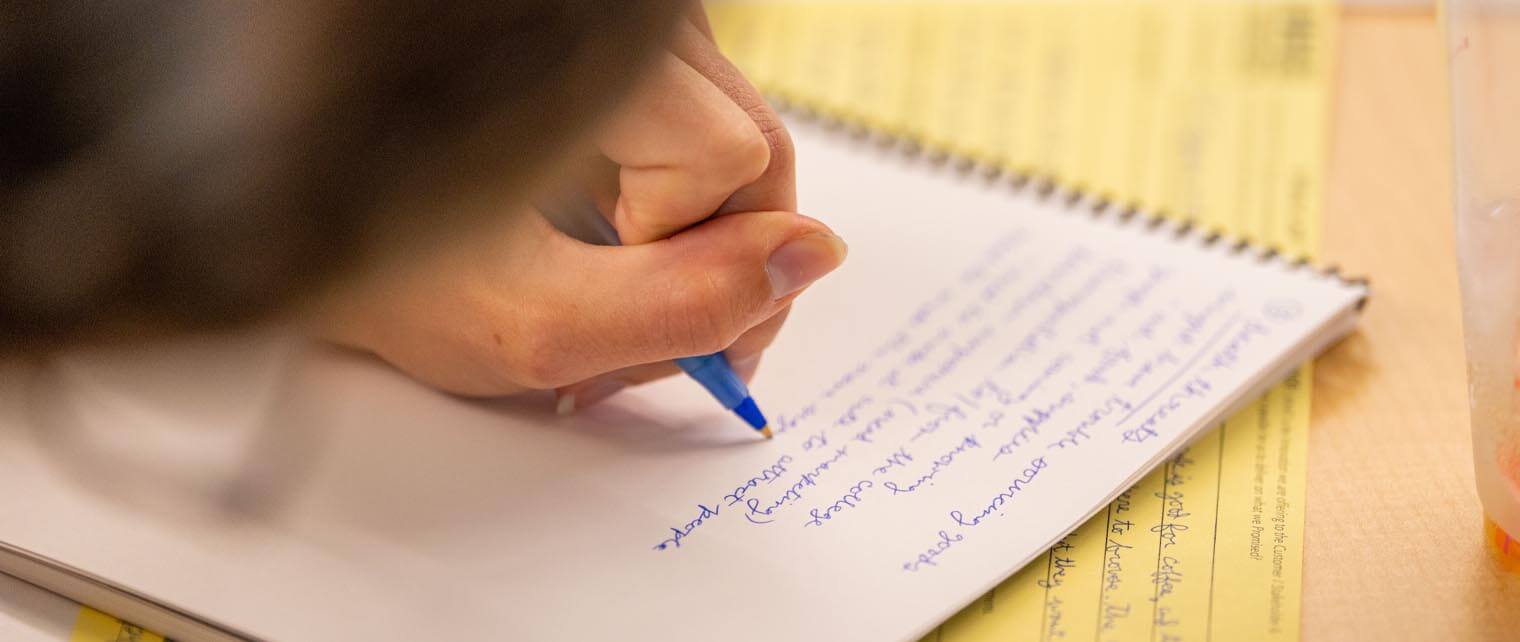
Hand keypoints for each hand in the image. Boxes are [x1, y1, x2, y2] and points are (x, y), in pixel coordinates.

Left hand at [316, 8, 845, 408]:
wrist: (294, 212)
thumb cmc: (379, 265)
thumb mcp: (527, 323)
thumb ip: (678, 305)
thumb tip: (809, 258)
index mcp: (590, 65)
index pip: (733, 156)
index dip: (686, 255)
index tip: (607, 302)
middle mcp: (621, 27)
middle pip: (753, 147)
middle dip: (716, 266)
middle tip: (648, 344)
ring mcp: (627, 35)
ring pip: (736, 139)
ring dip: (699, 241)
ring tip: (613, 292)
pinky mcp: (625, 55)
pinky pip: (701, 128)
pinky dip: (677, 206)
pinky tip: (610, 243)